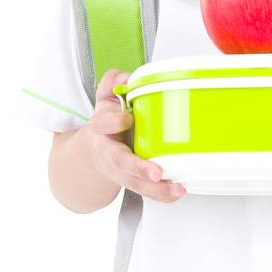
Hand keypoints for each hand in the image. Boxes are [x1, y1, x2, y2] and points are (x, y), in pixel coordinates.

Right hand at [82, 68, 186, 202]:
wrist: (95, 151)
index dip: (114, 121)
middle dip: (139, 169)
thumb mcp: (104, 99)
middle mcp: (110, 153)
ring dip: (157, 189)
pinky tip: (177, 192)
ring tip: (177, 189)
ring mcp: (122, 171)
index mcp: (101, 129)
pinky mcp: (134, 181)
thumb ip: (112, 83)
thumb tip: (127, 77)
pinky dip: (163, 194)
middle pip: (122, 163)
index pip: (102, 124)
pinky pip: (148, 191)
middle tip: (156, 173)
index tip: (128, 117)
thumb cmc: (106, 124)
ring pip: (137, 183)